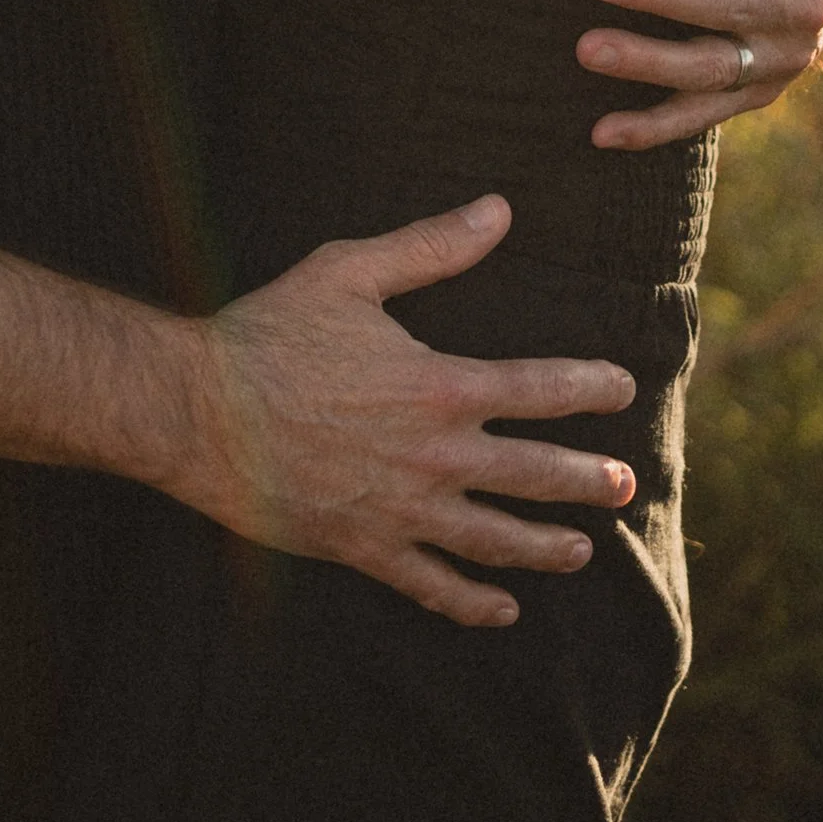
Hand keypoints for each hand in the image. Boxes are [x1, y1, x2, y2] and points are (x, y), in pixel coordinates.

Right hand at [166, 196, 637, 628]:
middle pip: (536, 477)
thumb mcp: (349, 273)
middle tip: (626, 484)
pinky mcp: (364, 549)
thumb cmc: (269, 333)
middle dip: (589, 481)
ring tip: (582, 551)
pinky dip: (473, 604)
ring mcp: (402, 511)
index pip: (540, 390)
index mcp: (439, 386)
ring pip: (496, 541)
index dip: (590, 387)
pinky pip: (433, 587)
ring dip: (547, 547)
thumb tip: (498, 211)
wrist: (197, 410)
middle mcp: (434, 457)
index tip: (623, 388)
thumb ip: (429, 247)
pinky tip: (501, 610)